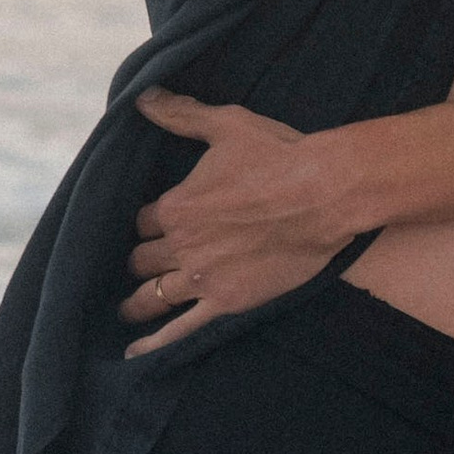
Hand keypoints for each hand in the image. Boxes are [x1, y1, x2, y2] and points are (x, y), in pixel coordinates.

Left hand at [119, 89, 349, 353]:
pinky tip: (136, 354)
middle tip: (141, 266)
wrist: (326, 194)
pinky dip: (155, 344)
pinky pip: (181, 329)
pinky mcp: (228, 301)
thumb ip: (180, 115)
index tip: (156, 225)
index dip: (150, 223)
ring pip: (152, 295)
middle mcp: (181, 245)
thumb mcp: (226, 126)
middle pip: (143, 260)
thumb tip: (143, 98)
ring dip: (136, 302)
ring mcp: (203, 277)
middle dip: (141, 261)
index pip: (143, 221)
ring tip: (127, 310)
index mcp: (175, 206)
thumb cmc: (279, 155)